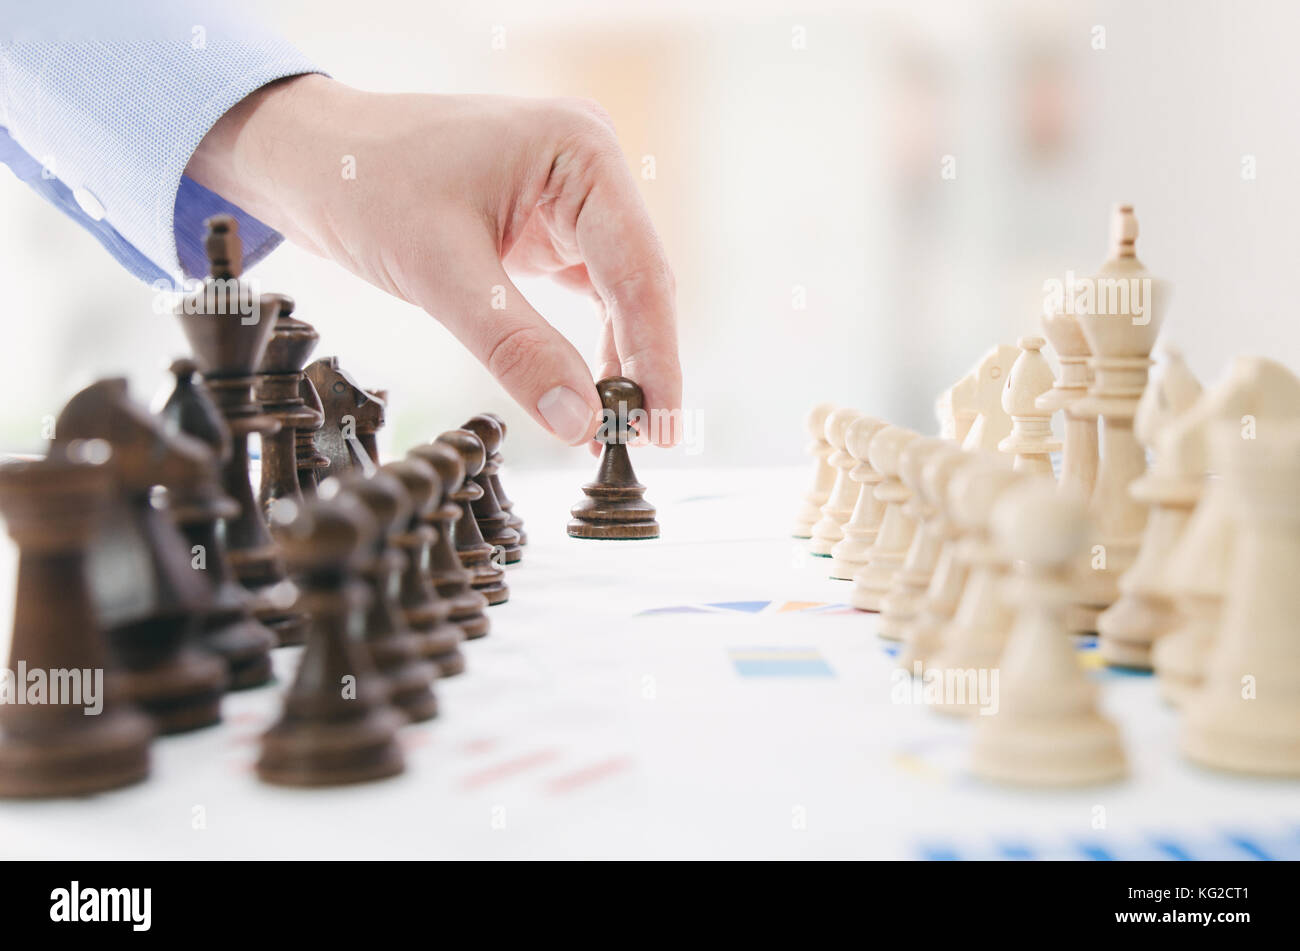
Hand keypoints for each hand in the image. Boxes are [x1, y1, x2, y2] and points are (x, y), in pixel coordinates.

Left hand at [188, 74, 680, 449]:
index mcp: (581, 150)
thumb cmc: (363, 183)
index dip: (654, 357)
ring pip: (621, 293)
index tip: (655, 428)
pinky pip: (591, 291)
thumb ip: (516, 346)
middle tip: (639, 442)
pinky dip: (591, 343)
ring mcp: (574, 194)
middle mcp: (590, 166)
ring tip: (613, 429)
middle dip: (641, 364)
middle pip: (641, 282)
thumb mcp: (441, 272)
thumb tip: (579, 422)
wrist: (309, 155)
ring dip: (619, 360)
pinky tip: (589, 390)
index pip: (638, 270)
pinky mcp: (552, 223)